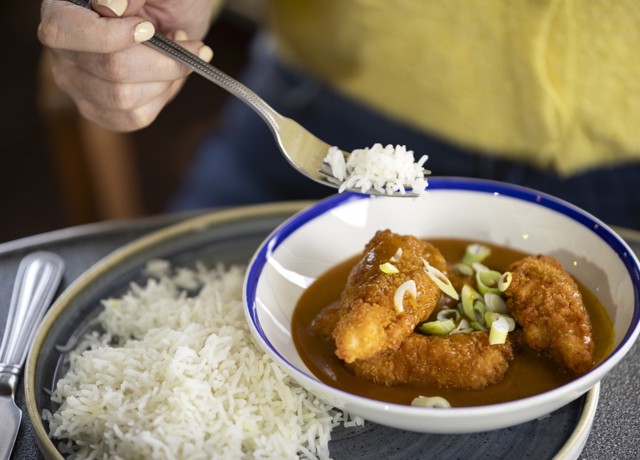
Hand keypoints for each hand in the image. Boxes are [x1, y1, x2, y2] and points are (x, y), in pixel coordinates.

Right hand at [38, 0, 216, 130]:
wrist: (174, 18)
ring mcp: (78, 85)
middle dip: (161, 59)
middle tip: (183, 40)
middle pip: (110, 69)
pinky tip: (166, 78)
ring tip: (175, 56)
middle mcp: (62, 52)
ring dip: (165, 80)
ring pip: (124, 99)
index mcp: (61, 11)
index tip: (149, 29)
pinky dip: (162, 98)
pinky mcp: (101, 111)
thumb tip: (111, 6)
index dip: (112, 36)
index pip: (64, 32)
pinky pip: (134, 118)